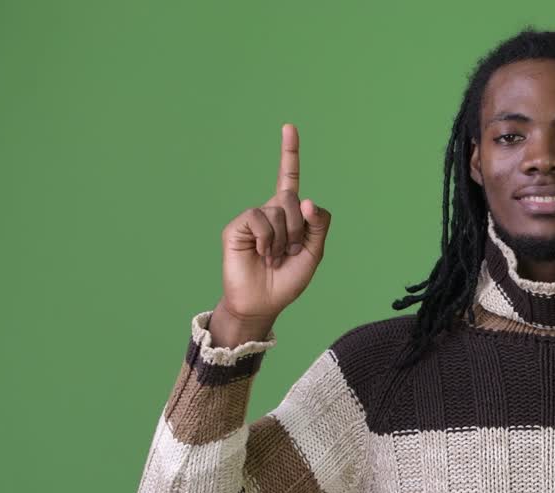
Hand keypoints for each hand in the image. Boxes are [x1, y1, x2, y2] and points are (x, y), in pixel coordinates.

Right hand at [218, 123, 331, 322]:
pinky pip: (260, 219)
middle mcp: (270, 211)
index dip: (289, 154)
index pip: (289, 179)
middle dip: (299, 228)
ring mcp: (253, 218)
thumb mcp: (313, 253)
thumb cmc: (287, 280)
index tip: (289, 127)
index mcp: (289, 216)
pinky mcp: (237, 226)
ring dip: (283, 239)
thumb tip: (307, 199)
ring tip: (273, 257)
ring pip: (278, 209)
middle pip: (293, 199)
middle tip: (290, 251)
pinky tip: (261, 253)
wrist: (262, 303)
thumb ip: (318, 226)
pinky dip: (267, 238)